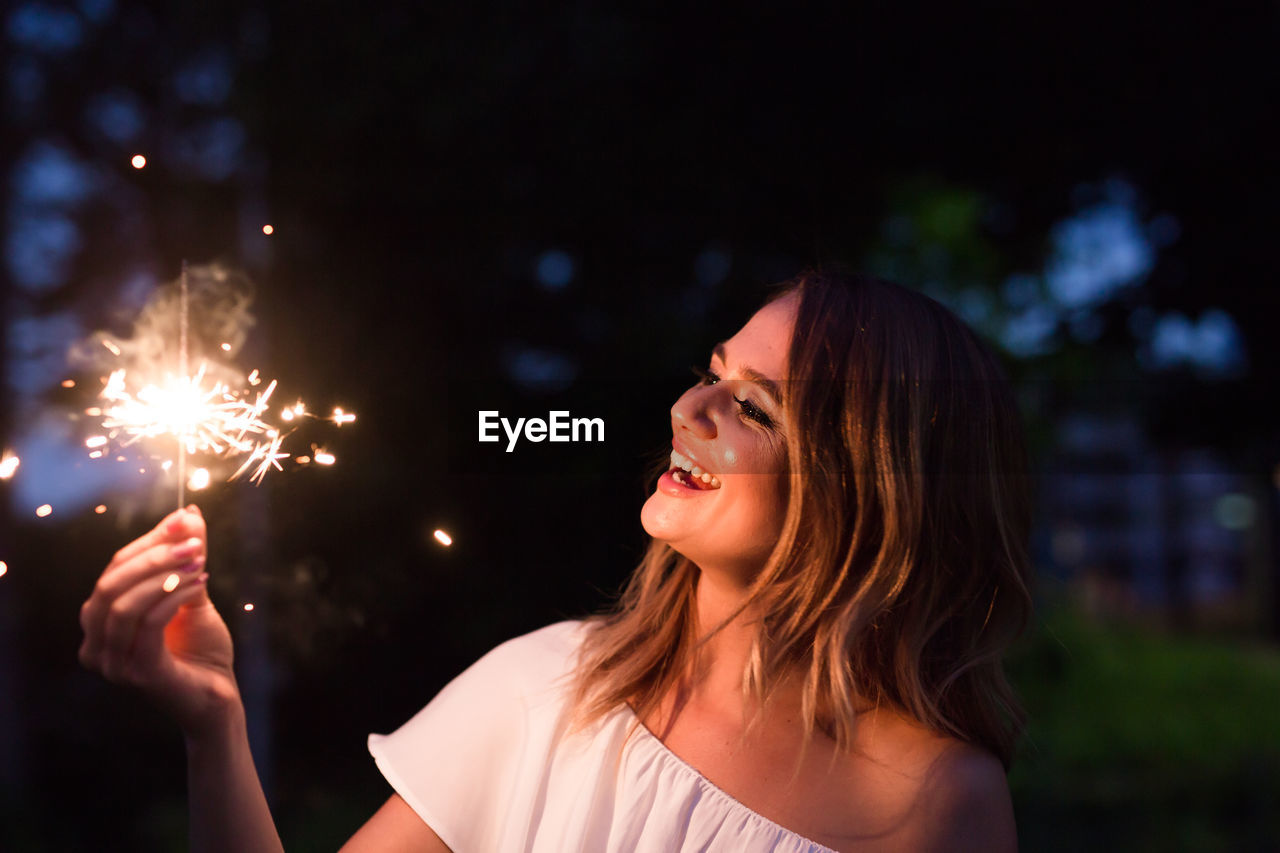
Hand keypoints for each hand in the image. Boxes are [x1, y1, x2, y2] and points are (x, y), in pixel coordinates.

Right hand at [79, 505, 238, 737]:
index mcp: (100, 621)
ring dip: (162, 575)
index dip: (148, 541)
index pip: (113, 570)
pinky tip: (200, 585)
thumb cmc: (201, 647)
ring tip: (200, 563)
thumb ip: (186, 558)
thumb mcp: (192, 593)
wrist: (219, 693)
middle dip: (153, 556)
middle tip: (193, 541)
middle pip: (109, 584)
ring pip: (122, 604)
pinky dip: (173, 598)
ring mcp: (112, 662)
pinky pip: (147, 624)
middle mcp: (96, 643)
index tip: (184, 519)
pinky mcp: (136, 673)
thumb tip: (189, 513)